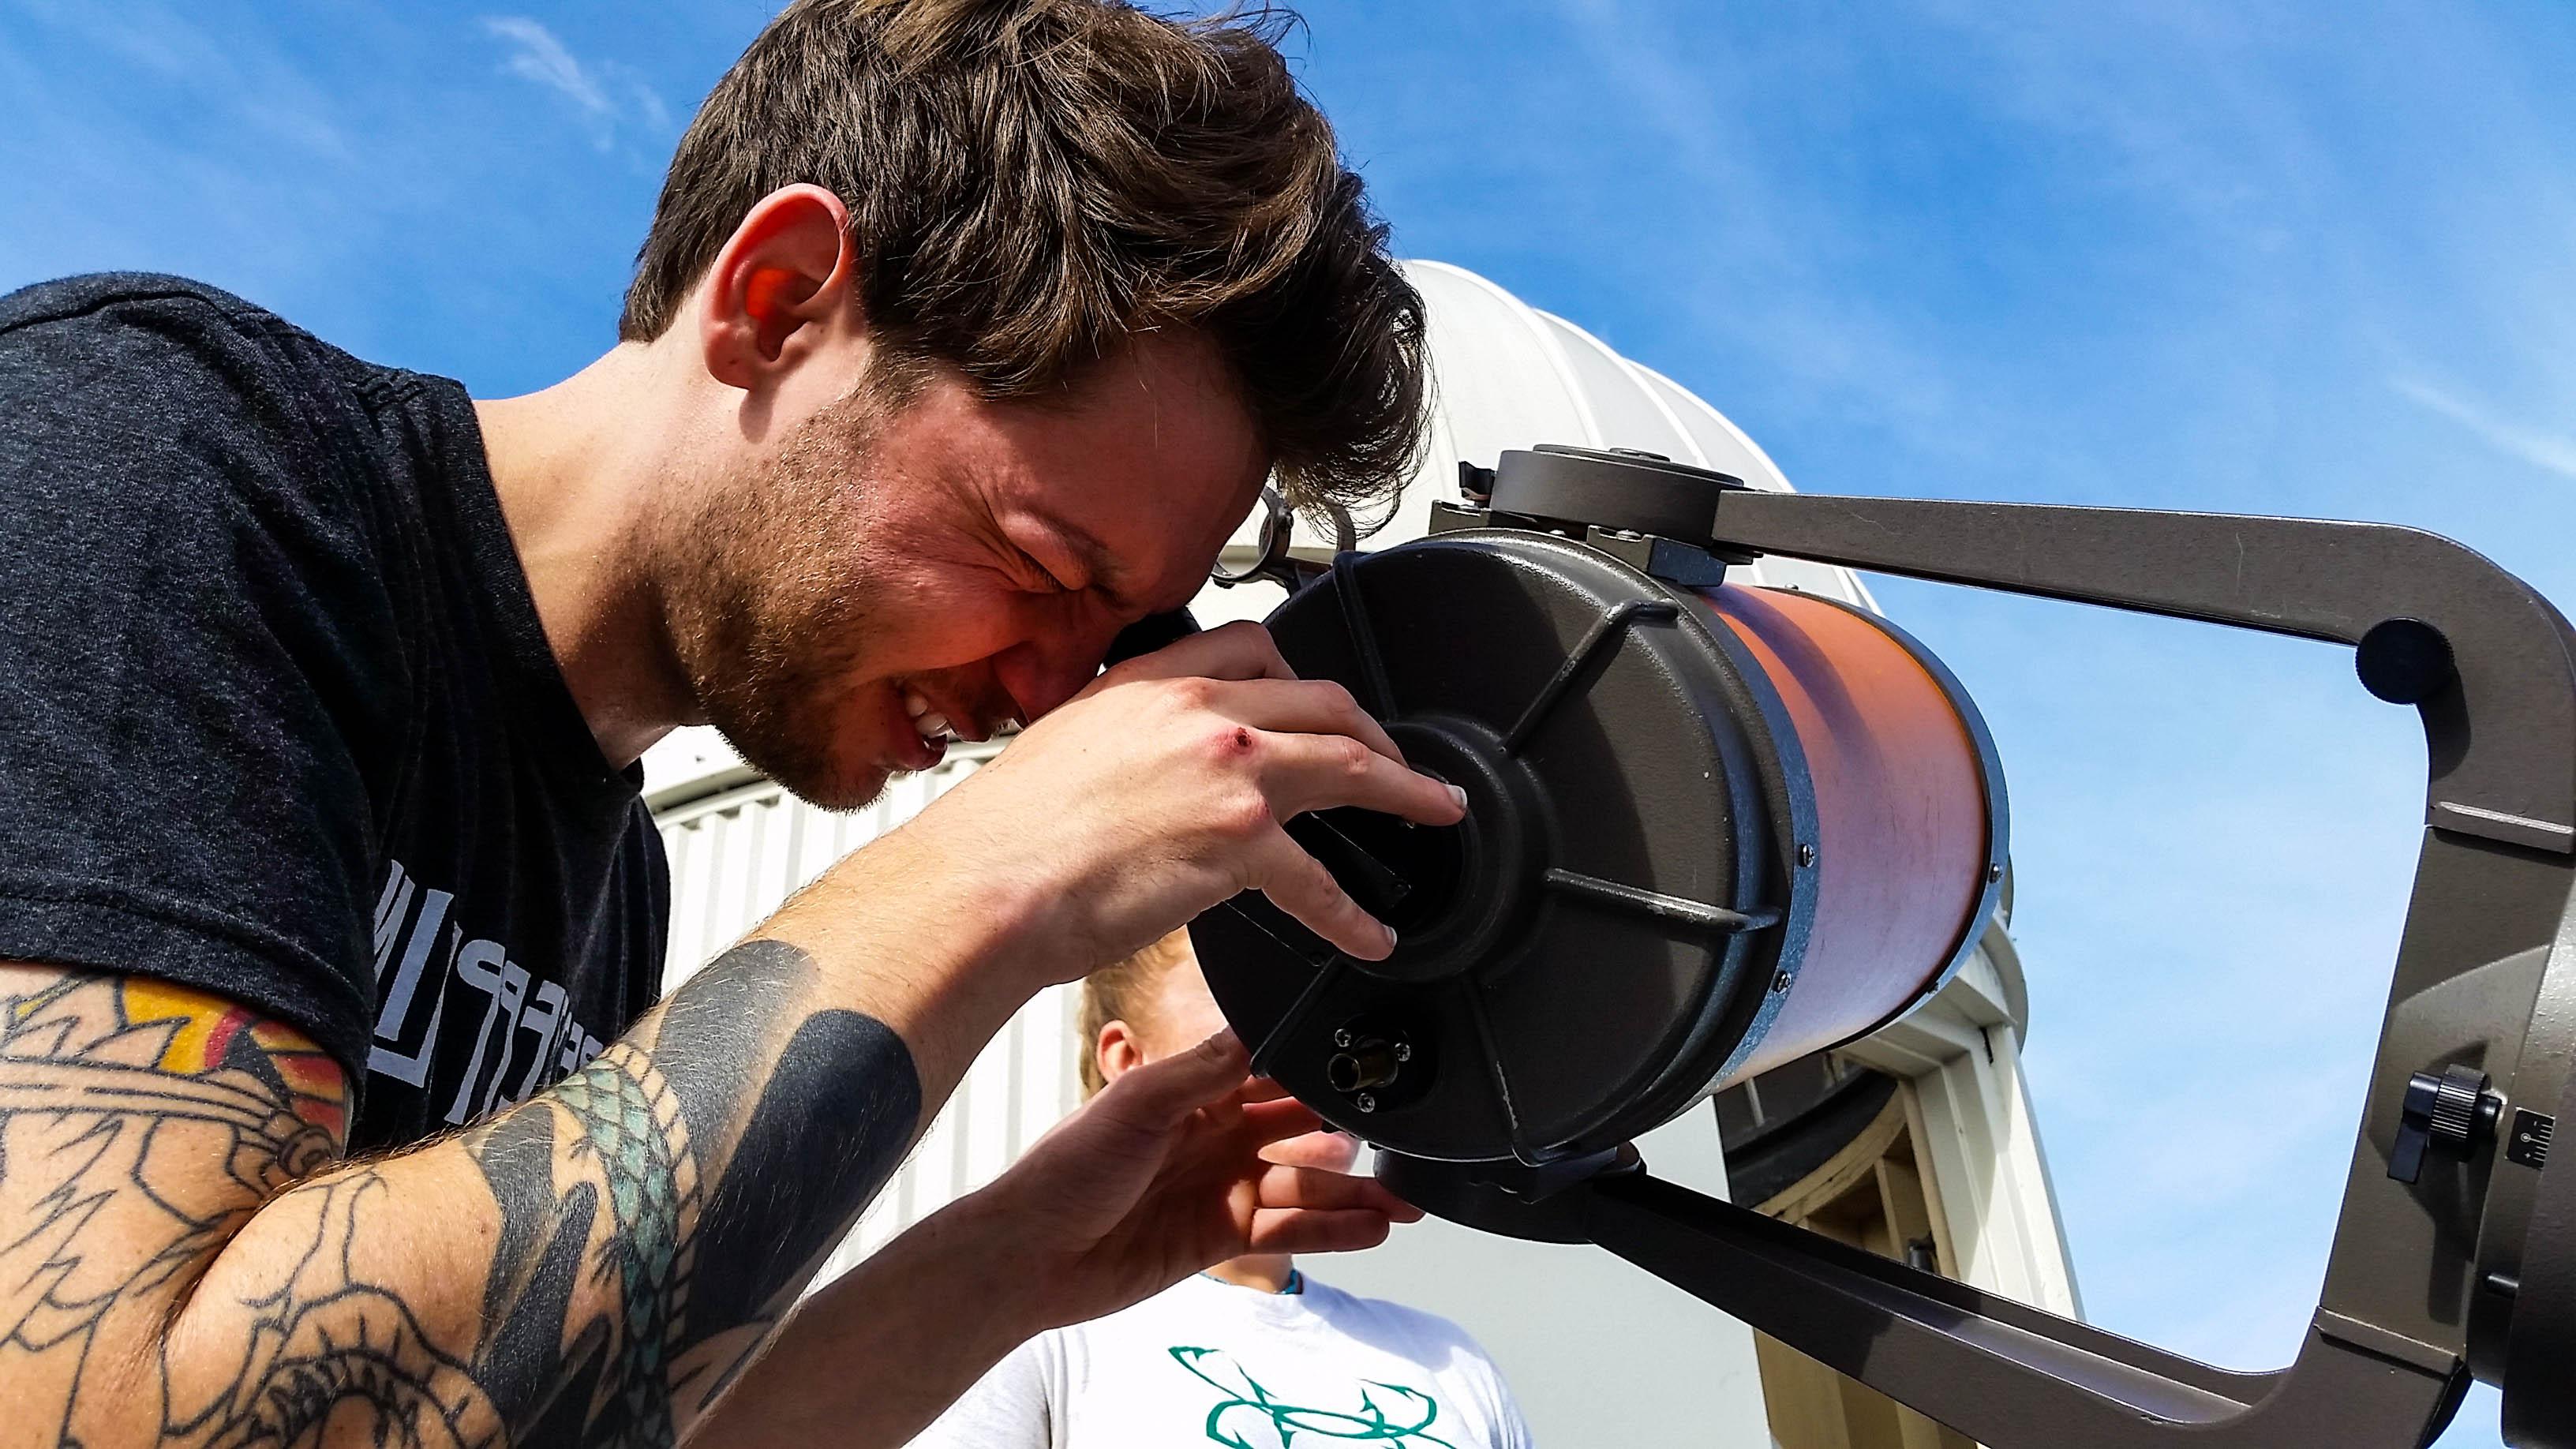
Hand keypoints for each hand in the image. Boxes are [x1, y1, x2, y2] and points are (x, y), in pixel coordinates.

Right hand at [899, 621, 1465, 984]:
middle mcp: (1198, 710)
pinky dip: (1352, 911)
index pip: (1255, 648)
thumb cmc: (1004, 836)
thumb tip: (1145, 769)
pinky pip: (1320, 878)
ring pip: (1350, 764)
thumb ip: (1123, 739)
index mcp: (1151, 681)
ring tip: (1434, 812)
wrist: (984, 885)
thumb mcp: (1065, 745)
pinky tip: (1369, 932)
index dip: (1303, 680)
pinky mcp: (1239, 839)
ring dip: (1406, 792)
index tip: (1323, 705)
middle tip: (1400, 762)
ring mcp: (1227, 769)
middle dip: (1375, 732)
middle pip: (1324, 702)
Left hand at [957, 1029, 1421, 1333]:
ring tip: (1403, 1202)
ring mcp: (1221, 1188)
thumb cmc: (1065, 1171)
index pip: (1271, 1075)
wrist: (1030, 1255)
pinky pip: (1289, 1232)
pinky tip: (1370, 1230)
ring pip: (1303, 1188)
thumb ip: (1202, 1071)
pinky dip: (1332, 1232)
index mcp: (1195, 1092)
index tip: (1366, 1072)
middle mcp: (1214, 1137)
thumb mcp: (1136, 1104)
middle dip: (1349, 1137)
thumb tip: (1254, 1029)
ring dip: (1353, 1194)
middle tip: (1399, 1142)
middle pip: (1299, 1133)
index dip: (1317, 1076)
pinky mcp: (1221, 1237)